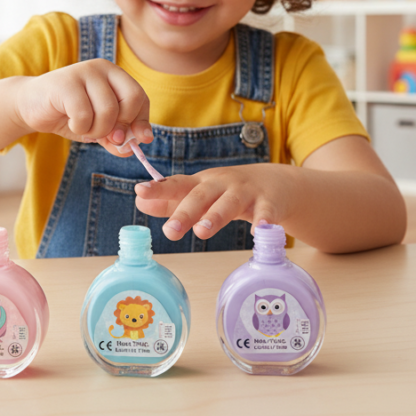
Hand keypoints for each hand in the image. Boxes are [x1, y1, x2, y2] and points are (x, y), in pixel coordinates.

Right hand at [13, 59, 152, 154]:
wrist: (29, 106)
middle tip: (103, 135)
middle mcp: (102, 68)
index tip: (136, 140)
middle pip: (130, 101)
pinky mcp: (65, 83)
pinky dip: (79, 128)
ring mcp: (84, 72)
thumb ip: (117, 138)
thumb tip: (132, 147)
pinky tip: (70, 122)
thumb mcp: (98, 128)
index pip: (140, 97)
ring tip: (83, 128)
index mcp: (115, 75)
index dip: (141, 121)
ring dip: (96, 131)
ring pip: (108, 111)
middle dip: (119, 126)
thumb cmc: (68, 115)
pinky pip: (84, 115)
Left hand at [134, 164, 292, 240]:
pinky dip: (263, 221)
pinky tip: (259, 232)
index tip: (140, 192)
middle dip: (185, 212)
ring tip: (202, 231)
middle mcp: (221, 185)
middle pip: (201, 196)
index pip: (177, 185)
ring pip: (229, 204)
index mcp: (202, 184)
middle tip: (169, 231)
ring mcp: (246, 193)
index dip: (159, 189)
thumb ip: (170, 202)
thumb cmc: (229, 191)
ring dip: (216, 216)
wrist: (276, 183)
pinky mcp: (269, 203)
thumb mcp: (200, 194)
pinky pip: (266, 213)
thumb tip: (139, 204)